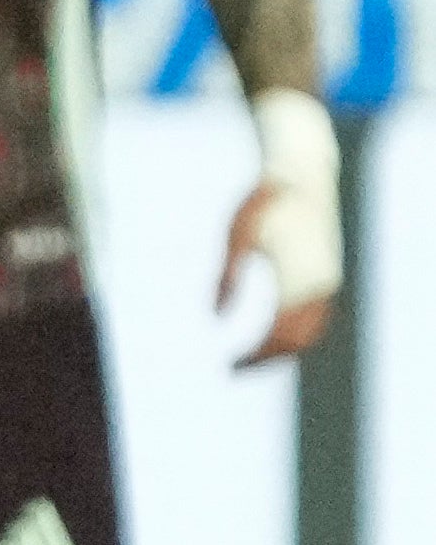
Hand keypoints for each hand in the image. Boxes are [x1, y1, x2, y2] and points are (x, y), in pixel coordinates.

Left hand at [222, 84, 344, 368]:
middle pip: (298, 340)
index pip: (280, 336)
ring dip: (282, 348)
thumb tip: (215, 318)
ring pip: (311, 330)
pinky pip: (317, 315)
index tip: (228, 367)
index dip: (255, 357)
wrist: (300, 174)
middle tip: (233, 370)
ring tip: (248, 357)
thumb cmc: (261, 202)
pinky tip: (269, 334)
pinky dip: (295, 332)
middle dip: (267, 359)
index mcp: (296, 278)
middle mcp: (319, 283)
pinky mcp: (328, 273)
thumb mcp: (235, 237)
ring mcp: (328, 279)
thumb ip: (226, 278)